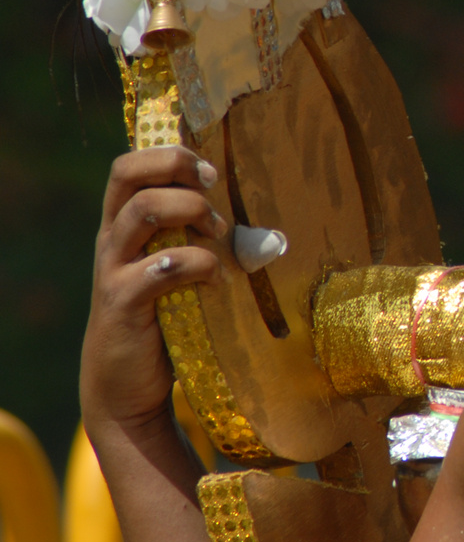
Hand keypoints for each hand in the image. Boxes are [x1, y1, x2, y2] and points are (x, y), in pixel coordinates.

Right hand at [82, 146, 228, 438]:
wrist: (126, 387)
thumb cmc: (164, 320)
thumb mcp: (181, 275)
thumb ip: (209, 247)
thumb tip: (272, 238)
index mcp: (124, 225)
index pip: (129, 167)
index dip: (168, 153)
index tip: (210, 170)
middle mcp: (112, 240)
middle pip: (126, 175)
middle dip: (176, 166)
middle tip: (213, 186)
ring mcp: (113, 270)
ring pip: (141, 212)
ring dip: (191, 210)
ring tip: (219, 232)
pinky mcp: (122, 303)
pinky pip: (158, 268)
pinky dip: (197, 264)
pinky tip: (217, 279)